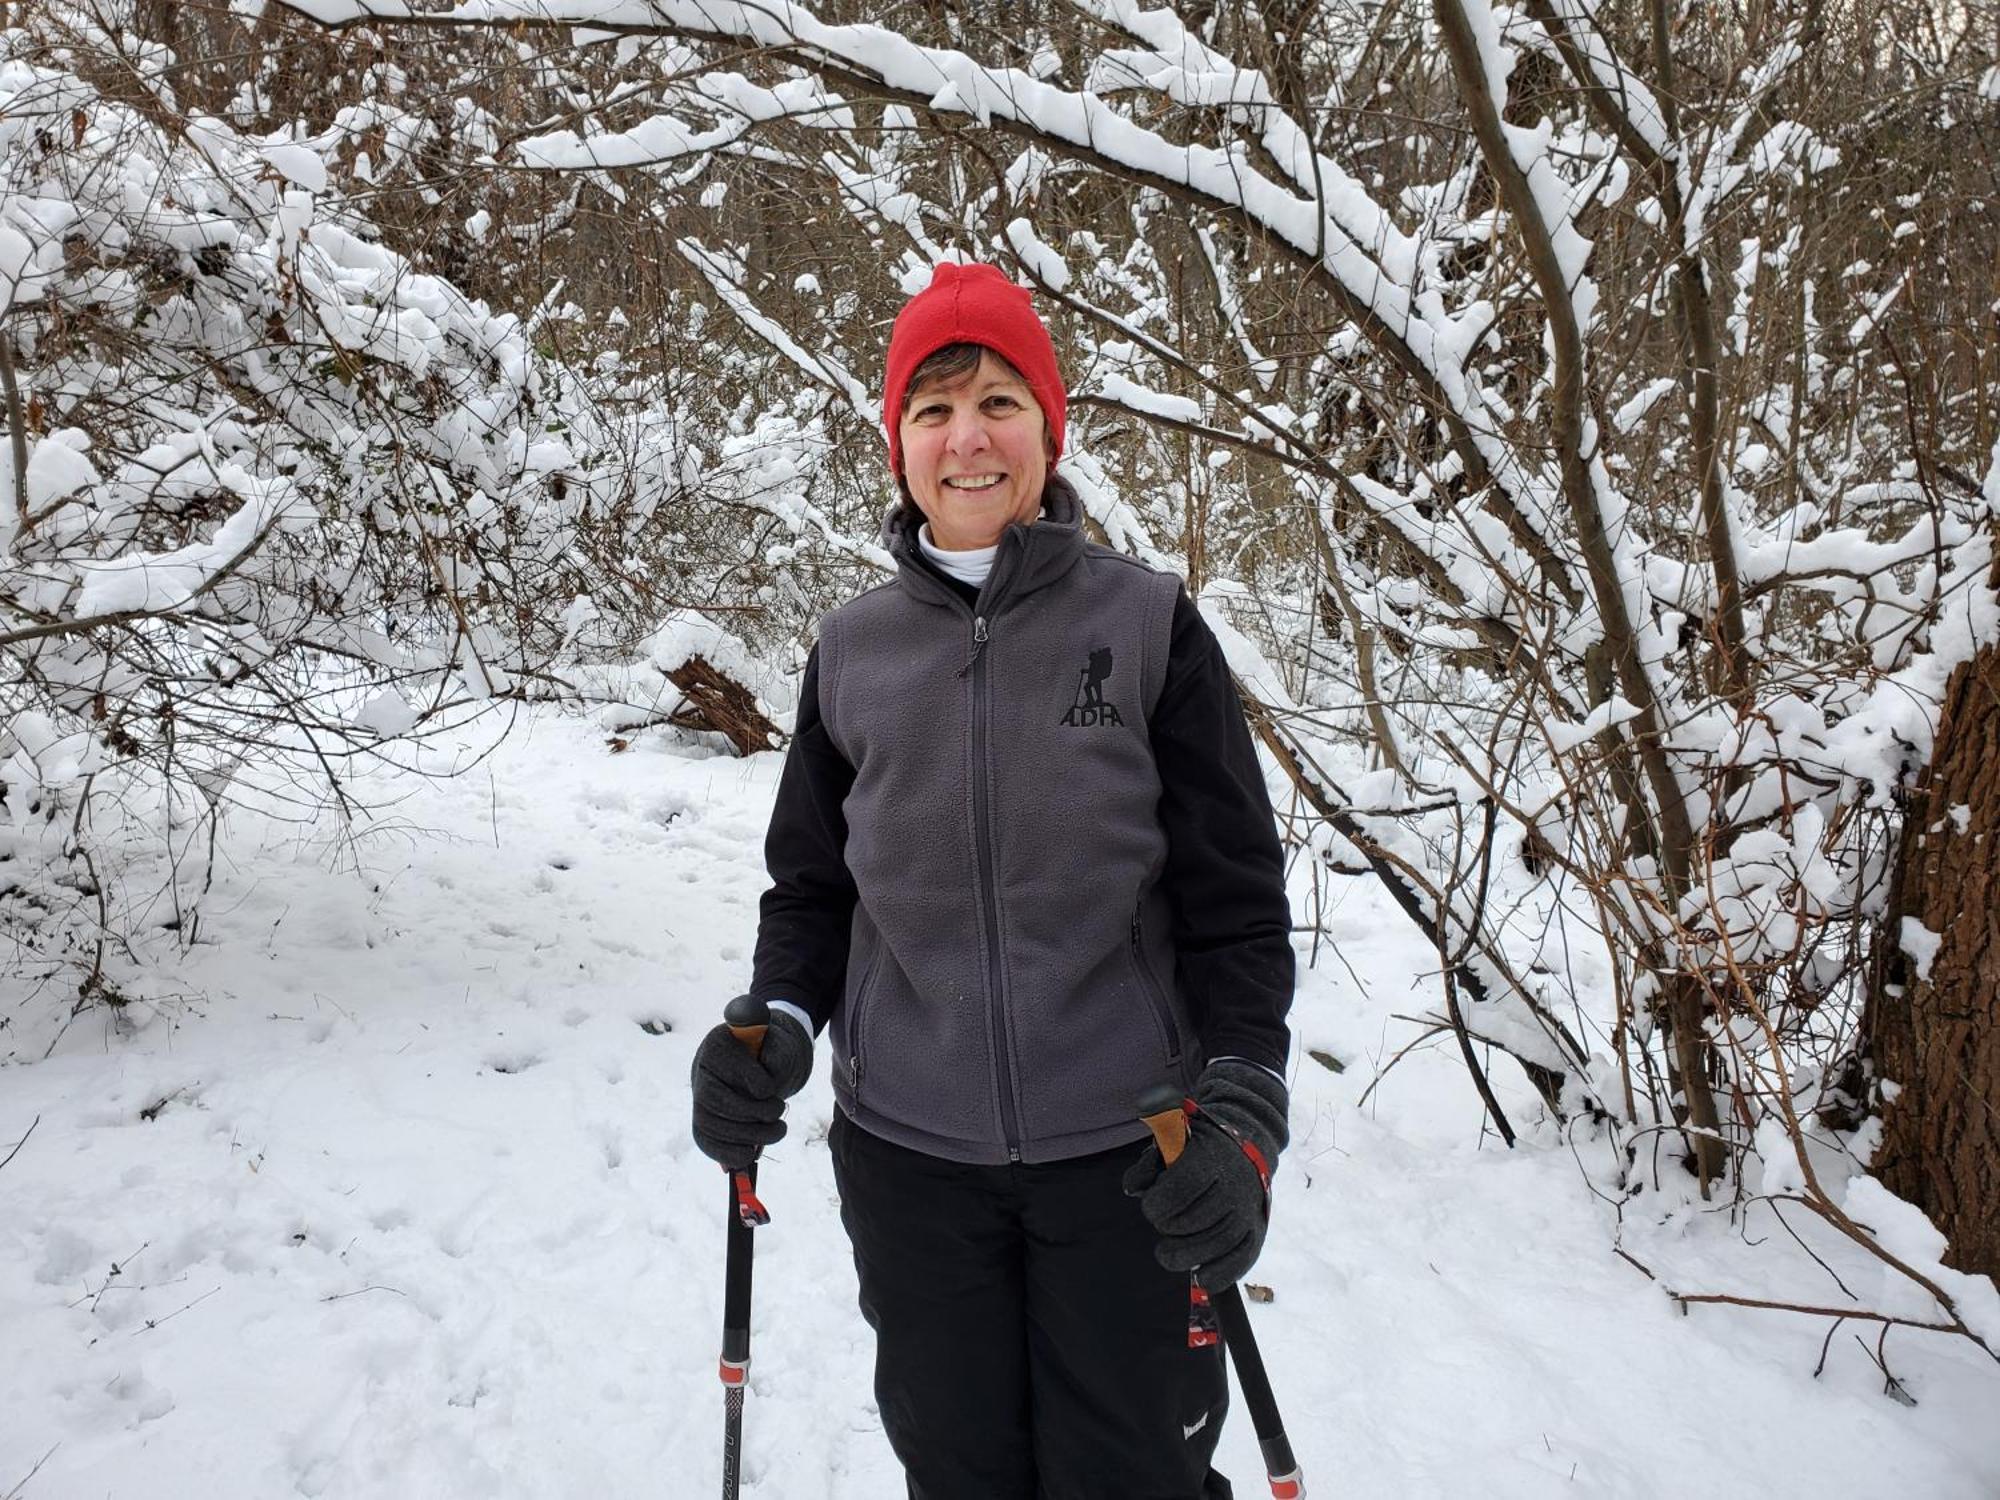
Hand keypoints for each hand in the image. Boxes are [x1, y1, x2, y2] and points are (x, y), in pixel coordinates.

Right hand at [690, 1004, 814, 1168]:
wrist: (764, 1062)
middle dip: (750, 1113)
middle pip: (713, 1099)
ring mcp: (700, 1096)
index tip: (769, 1088)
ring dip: (747, 1135)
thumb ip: (776, 1050)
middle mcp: (702, 1069)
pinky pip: (706, 1142)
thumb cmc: (773, 1052)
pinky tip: (750, 1155)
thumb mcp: (781, 1042)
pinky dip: (726, 1153)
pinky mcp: (705, 1121)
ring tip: (778, 1131)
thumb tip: (767, 1074)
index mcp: (719, 1043)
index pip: (722, 1061)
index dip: (746, 1078)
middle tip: (780, 1113)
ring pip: (710, 1124)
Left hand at [1123, 1060, 1288, 1288]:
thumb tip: (1132, 1189)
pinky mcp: (1257, 1230)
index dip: (1157, 1204)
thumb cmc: (1198, 1146)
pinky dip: (1220, 1274)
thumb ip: (1148, 1164)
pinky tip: (1201, 1277)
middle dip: (1169, 1228)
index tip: (1150, 1206)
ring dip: (1187, 1256)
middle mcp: (1234, 1183)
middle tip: (1162, 1225)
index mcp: (1211, 1155)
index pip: (1181, 1188)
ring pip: (1218, 1243)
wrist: (1247, 1142)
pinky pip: (1242, 1259)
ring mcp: (1248, 1209)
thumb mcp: (1171, 1140)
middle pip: (1196, 1220)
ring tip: (1169, 1254)